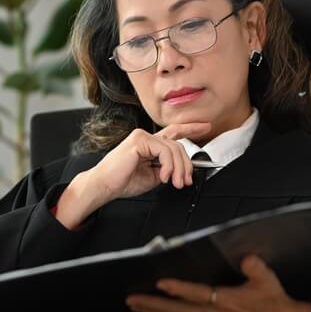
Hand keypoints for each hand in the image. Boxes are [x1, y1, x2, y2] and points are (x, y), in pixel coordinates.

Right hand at [54, 122, 209, 229]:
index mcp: (149, 144)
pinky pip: (164, 151)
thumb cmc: (122, 181)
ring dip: (178, 169)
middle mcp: (146, 137)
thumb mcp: (152, 176)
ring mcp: (142, 136)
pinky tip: (163, 176)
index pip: (173, 132)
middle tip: (184, 181)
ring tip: (175, 182)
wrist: (104, 185)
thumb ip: (166, 168)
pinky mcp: (139, 141)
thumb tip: (182, 170)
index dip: (191, 128)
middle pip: (177, 145)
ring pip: (173, 149)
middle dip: (186, 165)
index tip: (206, 126)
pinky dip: (168, 165)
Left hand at [125, 255, 310, 311]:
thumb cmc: (277, 304)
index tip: (160, 284)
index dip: (178, 289)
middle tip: (132, 299)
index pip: (197, 295)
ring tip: (137, 307)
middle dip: (153, 305)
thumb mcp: (268, 281)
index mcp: (227, 303)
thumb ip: (254, 267)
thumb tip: (245, 258)